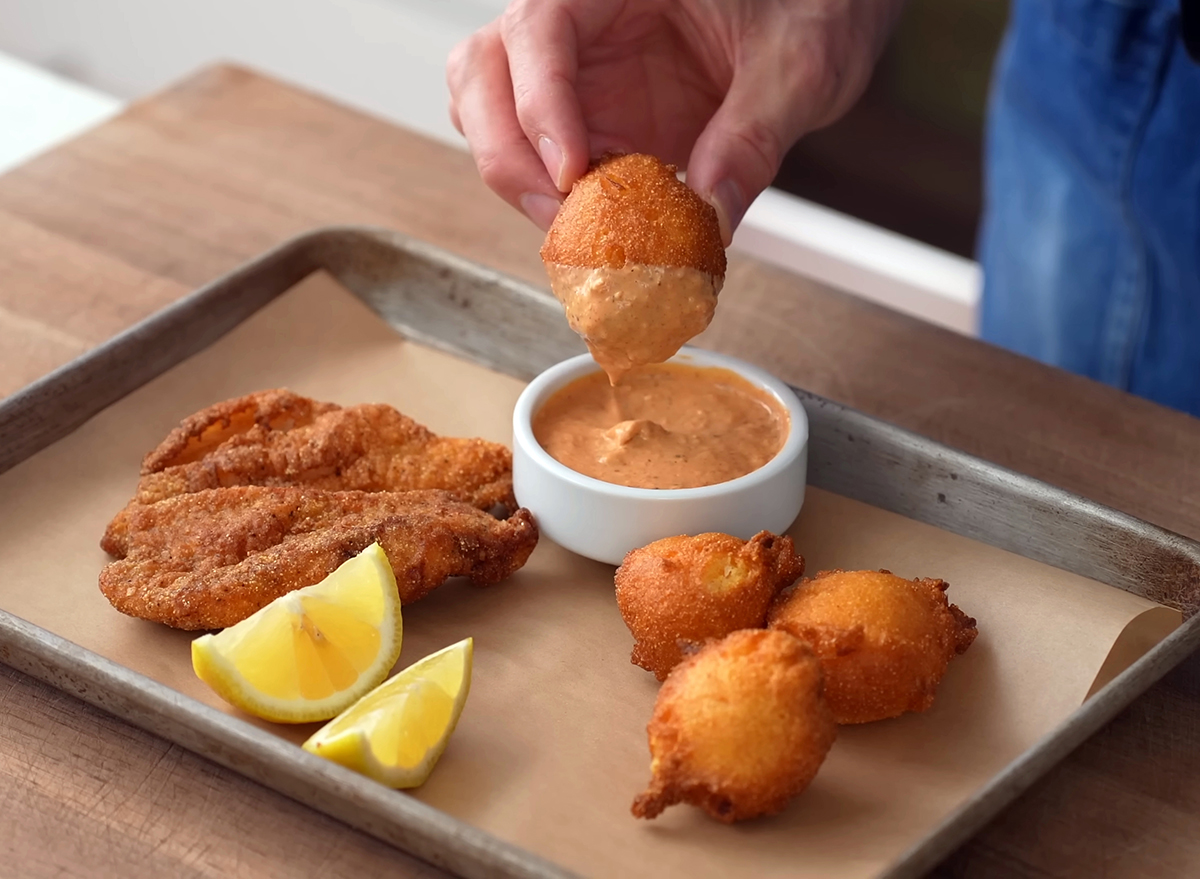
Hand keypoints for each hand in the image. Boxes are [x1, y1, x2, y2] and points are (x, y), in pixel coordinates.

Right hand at [447, 0, 903, 242]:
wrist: (825, 11)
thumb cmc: (813, 0)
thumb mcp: (802, 61)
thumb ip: (756, 134)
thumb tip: (711, 213)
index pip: (538, 29)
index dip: (540, 103)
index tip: (572, 174)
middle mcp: (579, 22)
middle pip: (482, 74)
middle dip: (508, 154)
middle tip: (562, 218)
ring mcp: (579, 74)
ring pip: (491, 116)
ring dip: (520, 180)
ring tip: (579, 229)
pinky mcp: (593, 119)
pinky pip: (544, 161)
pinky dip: (558, 202)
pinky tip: (603, 228)